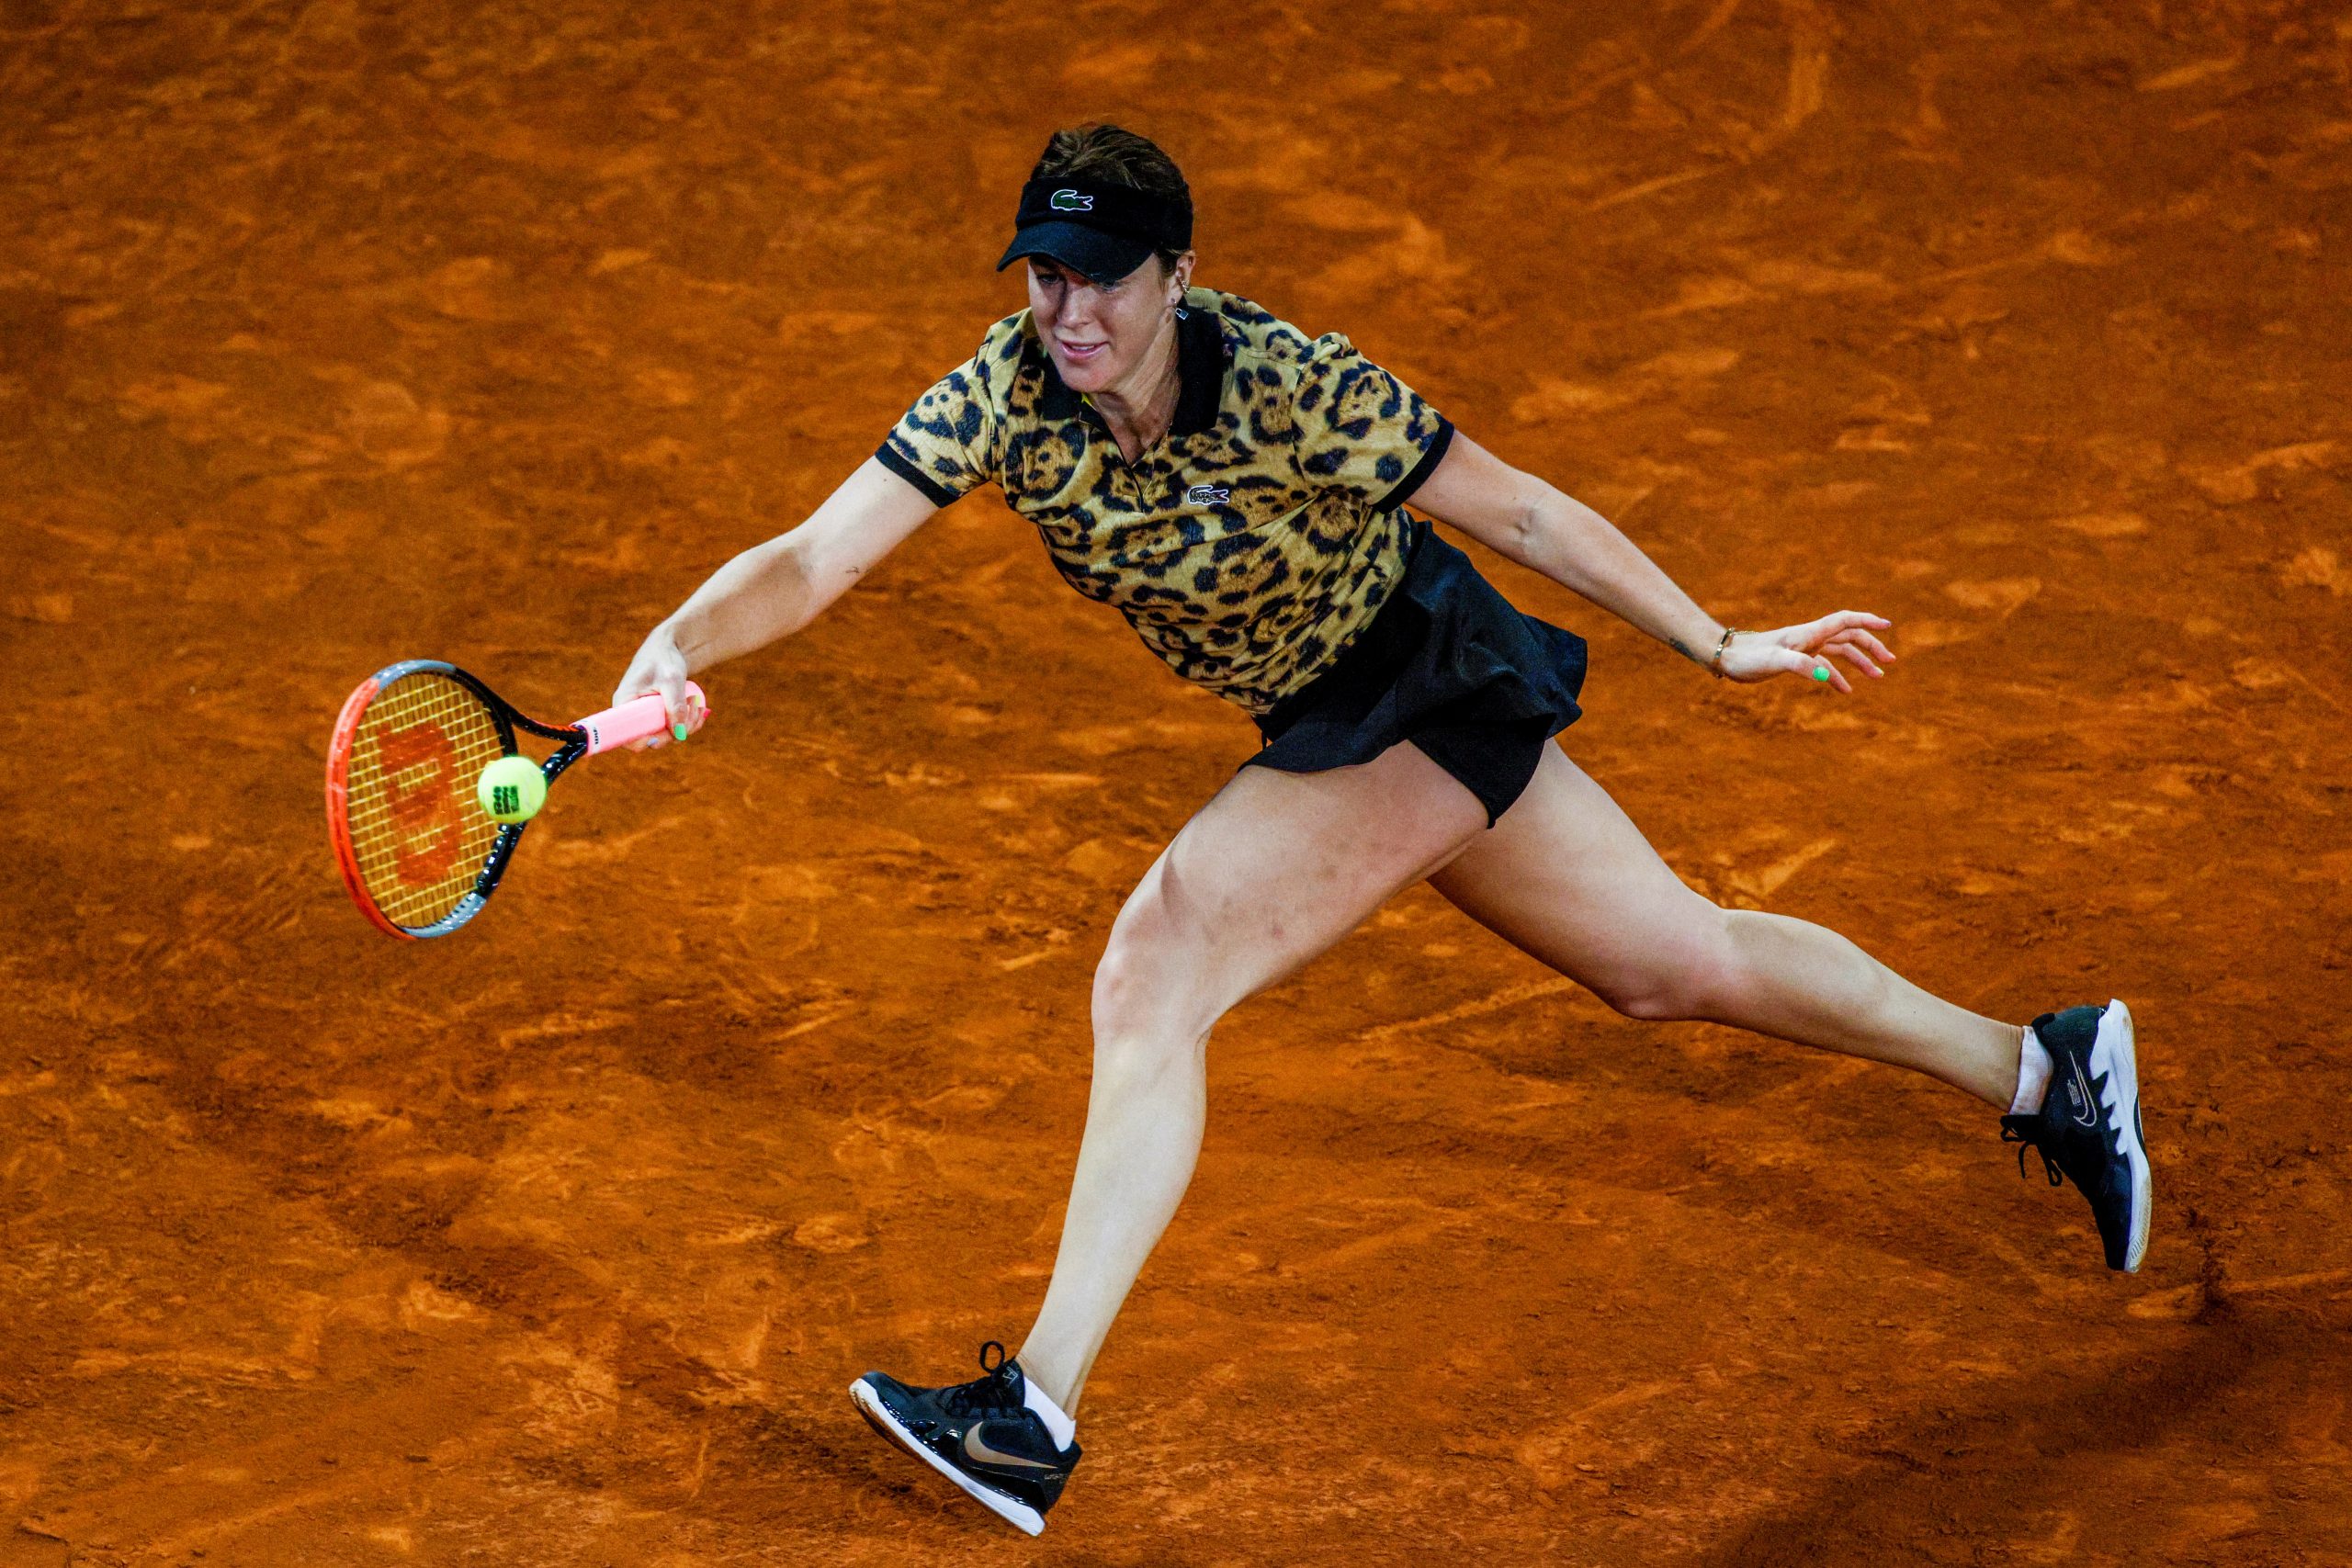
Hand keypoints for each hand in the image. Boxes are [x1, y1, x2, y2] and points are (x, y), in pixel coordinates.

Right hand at [610, 626, 708, 749]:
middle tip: (692, 710)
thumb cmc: (665, 659)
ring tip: (696, 702)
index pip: (626, 736)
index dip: (645, 741)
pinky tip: (698, 708)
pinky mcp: (659, 715)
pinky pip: (674, 729)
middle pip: (650, 739)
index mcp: (624, 703)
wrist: (670, 647)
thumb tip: (680, 734)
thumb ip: (675, 705)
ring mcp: (646, 716)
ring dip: (687, 725)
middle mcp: (631, 713)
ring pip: (666, 735)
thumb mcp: (671, 680)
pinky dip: (689, 723)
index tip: (667, 733)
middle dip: (675, 731)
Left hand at [1716, 611, 1895, 692]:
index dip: (1867, 620)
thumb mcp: (1774, 661)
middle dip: (1871, 646)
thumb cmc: (1748, 657)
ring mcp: (1804, 648)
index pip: (1845, 620)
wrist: (1726, 657)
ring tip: (1878, 677)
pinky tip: (1846, 690)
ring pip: (1840, 651)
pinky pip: (1824, 666)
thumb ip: (1800, 666)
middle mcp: (1810, 637)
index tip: (1889, 626)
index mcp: (1809, 633)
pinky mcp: (1796, 660)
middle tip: (1890, 662)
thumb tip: (1825, 677)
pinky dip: (1837, 676)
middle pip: (1849, 635)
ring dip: (1859, 663)